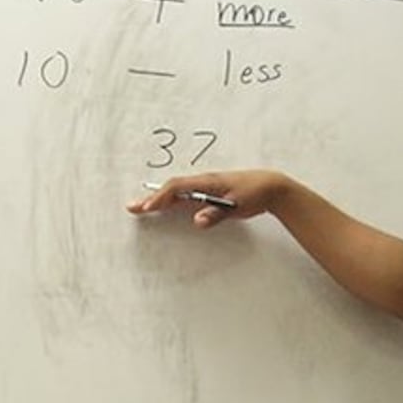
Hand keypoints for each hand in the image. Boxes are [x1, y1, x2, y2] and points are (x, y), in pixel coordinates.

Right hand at [126, 168, 292, 226]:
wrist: (271, 186)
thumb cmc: (255, 193)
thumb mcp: (237, 206)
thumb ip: (216, 214)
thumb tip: (197, 220)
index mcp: (207, 182)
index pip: (177, 187)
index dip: (160, 197)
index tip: (147, 208)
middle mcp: (203, 182)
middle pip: (171, 189)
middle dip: (151, 198)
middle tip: (132, 207)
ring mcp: (205, 187)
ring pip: (176, 192)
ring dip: (158, 199)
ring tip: (141, 208)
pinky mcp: (209, 193)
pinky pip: (184, 195)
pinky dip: (170, 200)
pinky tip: (164, 207)